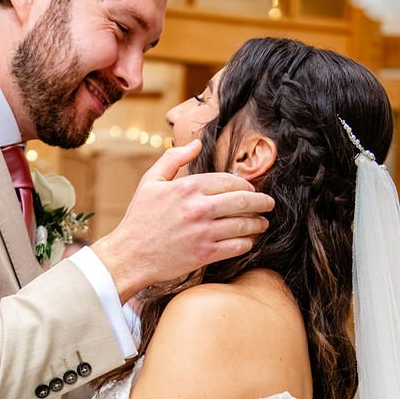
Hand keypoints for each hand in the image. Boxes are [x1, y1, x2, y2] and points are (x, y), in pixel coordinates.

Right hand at [93, 141, 273, 302]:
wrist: (130, 255)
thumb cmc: (139, 218)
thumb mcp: (151, 181)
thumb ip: (174, 158)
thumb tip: (196, 143)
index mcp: (187, 187)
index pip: (229, 180)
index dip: (245, 184)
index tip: (250, 188)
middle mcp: (198, 208)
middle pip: (244, 200)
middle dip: (262, 201)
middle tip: (269, 203)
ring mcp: (204, 232)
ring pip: (244, 224)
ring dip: (258, 223)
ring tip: (262, 222)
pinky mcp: (205, 254)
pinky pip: (237, 246)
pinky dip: (248, 242)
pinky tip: (249, 240)